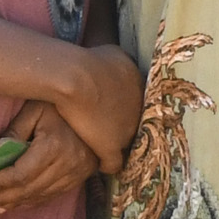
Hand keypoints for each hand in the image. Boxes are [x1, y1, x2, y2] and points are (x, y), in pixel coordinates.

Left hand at [0, 101, 95, 218]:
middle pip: (29, 189)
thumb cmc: (60, 107)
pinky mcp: (79, 178)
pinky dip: (32, 201)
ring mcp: (75, 174)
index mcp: (53, 147)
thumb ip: (13, 132)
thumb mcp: (33, 111)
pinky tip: (16, 203)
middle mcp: (67, 164)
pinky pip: (52, 195)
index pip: (21, 173)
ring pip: (40, 195)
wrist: (96, 110)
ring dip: (15, 203)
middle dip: (2, 198)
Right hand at [46, 43, 148, 171]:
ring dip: (117, 145)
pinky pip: (114, 163)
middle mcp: (140, 110)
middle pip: (135, 122)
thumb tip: (113, 62)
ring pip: (127, 143)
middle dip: (123, 126)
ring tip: (104, 149)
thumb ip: (119, 61)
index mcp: (142, 89)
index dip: (123, 107)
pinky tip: (100, 165)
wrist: (77, 78)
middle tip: (108, 130)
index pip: (136, 102)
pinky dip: (108, 164)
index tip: (112, 110)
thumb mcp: (112, 53)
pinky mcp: (112, 146)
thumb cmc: (88, 61)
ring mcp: (128, 130)